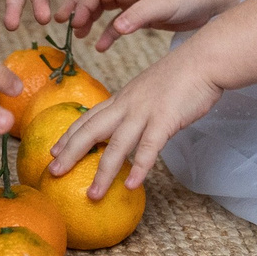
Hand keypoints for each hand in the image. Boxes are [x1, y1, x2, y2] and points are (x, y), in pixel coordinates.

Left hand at [47, 46, 222, 197]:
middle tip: (53, 173)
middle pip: (91, 131)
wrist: (204, 60)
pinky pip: (149, 148)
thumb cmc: (182, 75)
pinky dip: (139, 168)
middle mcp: (127, 105)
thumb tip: (132, 123)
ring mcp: (145, 113)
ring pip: (116, 146)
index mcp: (122, 97)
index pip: (88, 117)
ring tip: (92, 195)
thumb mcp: (149, 88)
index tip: (53, 151)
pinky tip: (133, 186)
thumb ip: (137, 105)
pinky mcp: (165, 120)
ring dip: (103, 173)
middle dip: (70, 153)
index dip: (69, 135)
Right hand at [63, 0, 235, 51]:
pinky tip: (100, 47)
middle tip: (60, 21)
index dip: (82, 4)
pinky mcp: (142, 12)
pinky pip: (117, 21)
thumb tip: (116, 28)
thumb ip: (139, 15)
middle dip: (75, 4)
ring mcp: (134, 0)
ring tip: (78, 35)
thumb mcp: (164, 3)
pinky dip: (107, 32)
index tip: (74, 23)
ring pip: (102, 5)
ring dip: (88, 17)